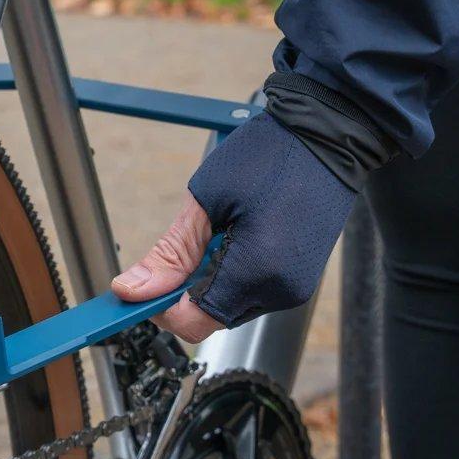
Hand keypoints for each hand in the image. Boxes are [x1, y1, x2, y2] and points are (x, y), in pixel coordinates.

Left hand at [115, 112, 354, 337]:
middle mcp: (281, 291)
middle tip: (183, 246)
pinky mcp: (300, 279)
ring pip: (230, 307)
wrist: (327, 135)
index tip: (147, 283)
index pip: (192, 323)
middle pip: (211, 319)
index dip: (161, 307)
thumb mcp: (206, 200)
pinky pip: (253, 293)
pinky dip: (233, 275)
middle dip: (185, 292)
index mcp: (257, 272)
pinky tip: (237, 237)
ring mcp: (295, 288)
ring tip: (218, 233)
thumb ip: (170, 253)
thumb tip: (131, 290)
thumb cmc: (271, 154)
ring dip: (210, 281)